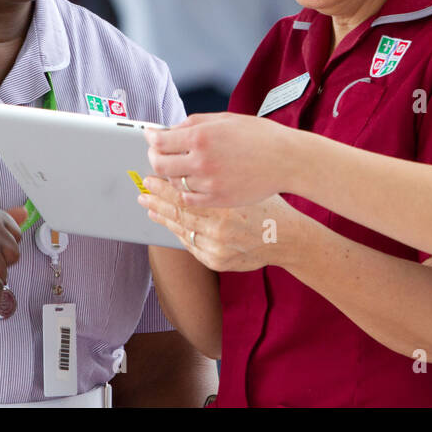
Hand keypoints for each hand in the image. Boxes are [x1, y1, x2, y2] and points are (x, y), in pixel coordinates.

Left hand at [138, 176, 299, 272]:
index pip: (185, 196)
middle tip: (143, 190)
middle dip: (157, 201)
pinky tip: (169, 223)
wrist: (288, 238)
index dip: (163, 188)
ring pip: (182, 230)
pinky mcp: (216, 262)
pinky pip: (191, 245)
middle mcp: (219, 230)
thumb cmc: (268, 206)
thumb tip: (186, 169)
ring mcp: (217, 248)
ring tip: (150, 206)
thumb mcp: (244, 187)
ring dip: (163, 217)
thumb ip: (216, 181)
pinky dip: (179, 232)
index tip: (150, 179)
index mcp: (226, 207)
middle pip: (178, 213)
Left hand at [143, 112, 303, 207]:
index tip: (151, 137)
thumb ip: (194, 124)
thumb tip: (170, 130)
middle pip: (159, 165)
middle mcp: (201, 161)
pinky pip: (189, 198)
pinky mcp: (218, 200)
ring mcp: (209, 183)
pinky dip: (184, 190)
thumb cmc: (259, 135)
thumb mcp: (225, 120)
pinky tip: (188, 183)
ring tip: (173, 168)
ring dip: (169, 175)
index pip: (160, 140)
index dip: (151, 138)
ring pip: (173, 183)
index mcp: (201, 137)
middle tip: (156, 153)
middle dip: (153, 158)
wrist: (287, 160)